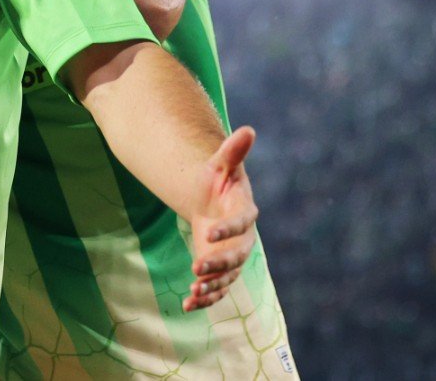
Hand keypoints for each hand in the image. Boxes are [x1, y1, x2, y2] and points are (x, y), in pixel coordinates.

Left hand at [184, 125, 259, 310]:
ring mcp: (233, 258)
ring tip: (193, 292)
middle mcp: (243, 240)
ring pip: (227, 277)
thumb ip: (232, 152)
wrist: (215, 204)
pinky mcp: (221, 271)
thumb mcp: (220, 166)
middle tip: (197, 269)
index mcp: (245, 213)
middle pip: (237, 257)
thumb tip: (248, 129)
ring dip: (212, 286)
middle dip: (219, 265)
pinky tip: (186, 306)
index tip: (208, 232)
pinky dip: (205, 299)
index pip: (242, 223)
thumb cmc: (218, 182)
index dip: (228, 228)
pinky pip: (217, 289)